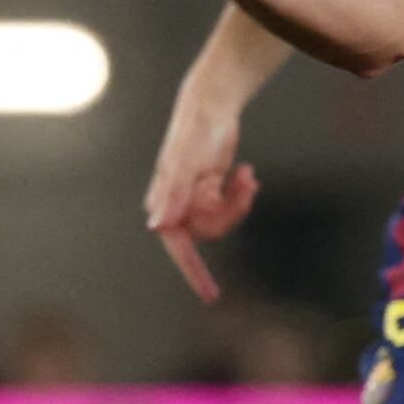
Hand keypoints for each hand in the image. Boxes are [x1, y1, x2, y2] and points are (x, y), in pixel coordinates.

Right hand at [143, 77, 258, 303]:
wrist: (210, 107)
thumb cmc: (194, 132)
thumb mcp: (186, 164)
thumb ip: (172, 196)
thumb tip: (157, 228)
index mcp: (165, 205)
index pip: (180, 249)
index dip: (195, 273)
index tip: (211, 297)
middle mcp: (177, 207)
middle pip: (212, 232)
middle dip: (233, 211)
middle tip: (244, 183)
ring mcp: (195, 201)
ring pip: (225, 221)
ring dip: (240, 200)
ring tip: (246, 175)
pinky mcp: (211, 193)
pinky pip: (232, 207)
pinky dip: (242, 192)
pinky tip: (245, 173)